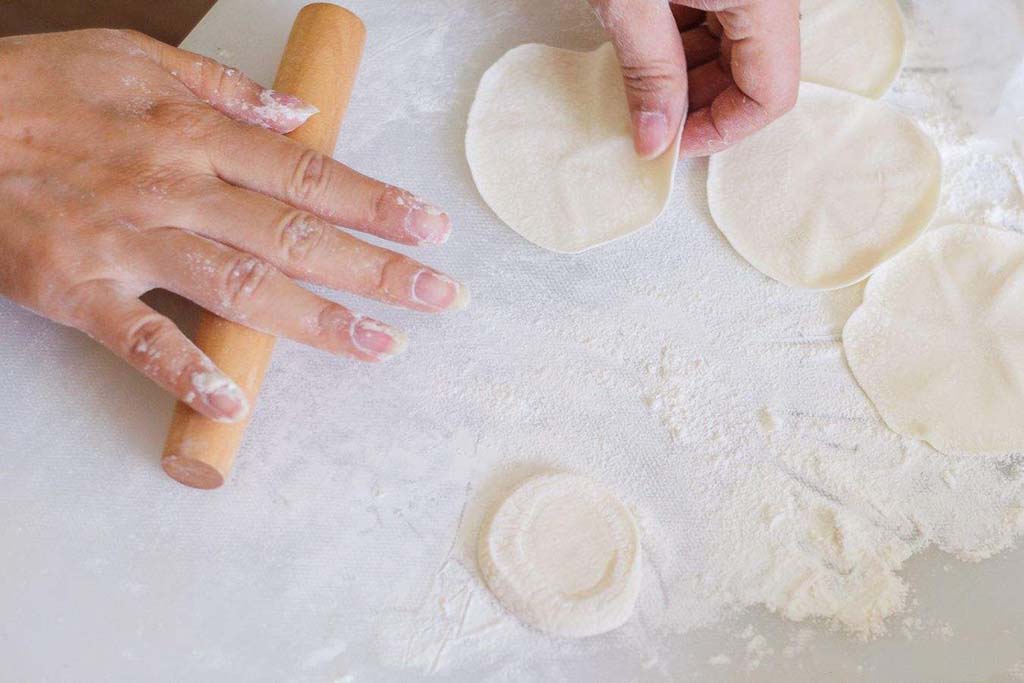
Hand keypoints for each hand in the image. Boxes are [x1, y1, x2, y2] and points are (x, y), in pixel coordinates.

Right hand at [0, 30, 467, 422]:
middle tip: (440, 296)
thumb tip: (300, 115)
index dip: (378, 204)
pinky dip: (184, 369)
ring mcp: (126, 241)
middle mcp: (175, 189)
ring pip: (237, 285)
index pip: (309, 175)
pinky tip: (233, 396)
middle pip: (294, 235)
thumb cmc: (37, 89)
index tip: (432, 230)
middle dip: (375, 268)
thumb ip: (225, 90)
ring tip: (378, 346)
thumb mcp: (136, 60)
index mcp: (194, 136)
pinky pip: (137, 336)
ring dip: (313, 321)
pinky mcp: (74, 287)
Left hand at [589, 0, 799, 157]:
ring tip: (639, 76)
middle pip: (753, 73)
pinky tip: (644, 40)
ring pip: (734, 48)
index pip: (769, 94)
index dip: (719, 129)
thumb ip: (649, 70)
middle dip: (697, 104)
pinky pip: (718, 17)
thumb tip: (655, 138)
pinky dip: (681, 39)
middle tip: (646, 118)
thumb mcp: (630, 1)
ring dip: (685, 73)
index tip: (671, 144)